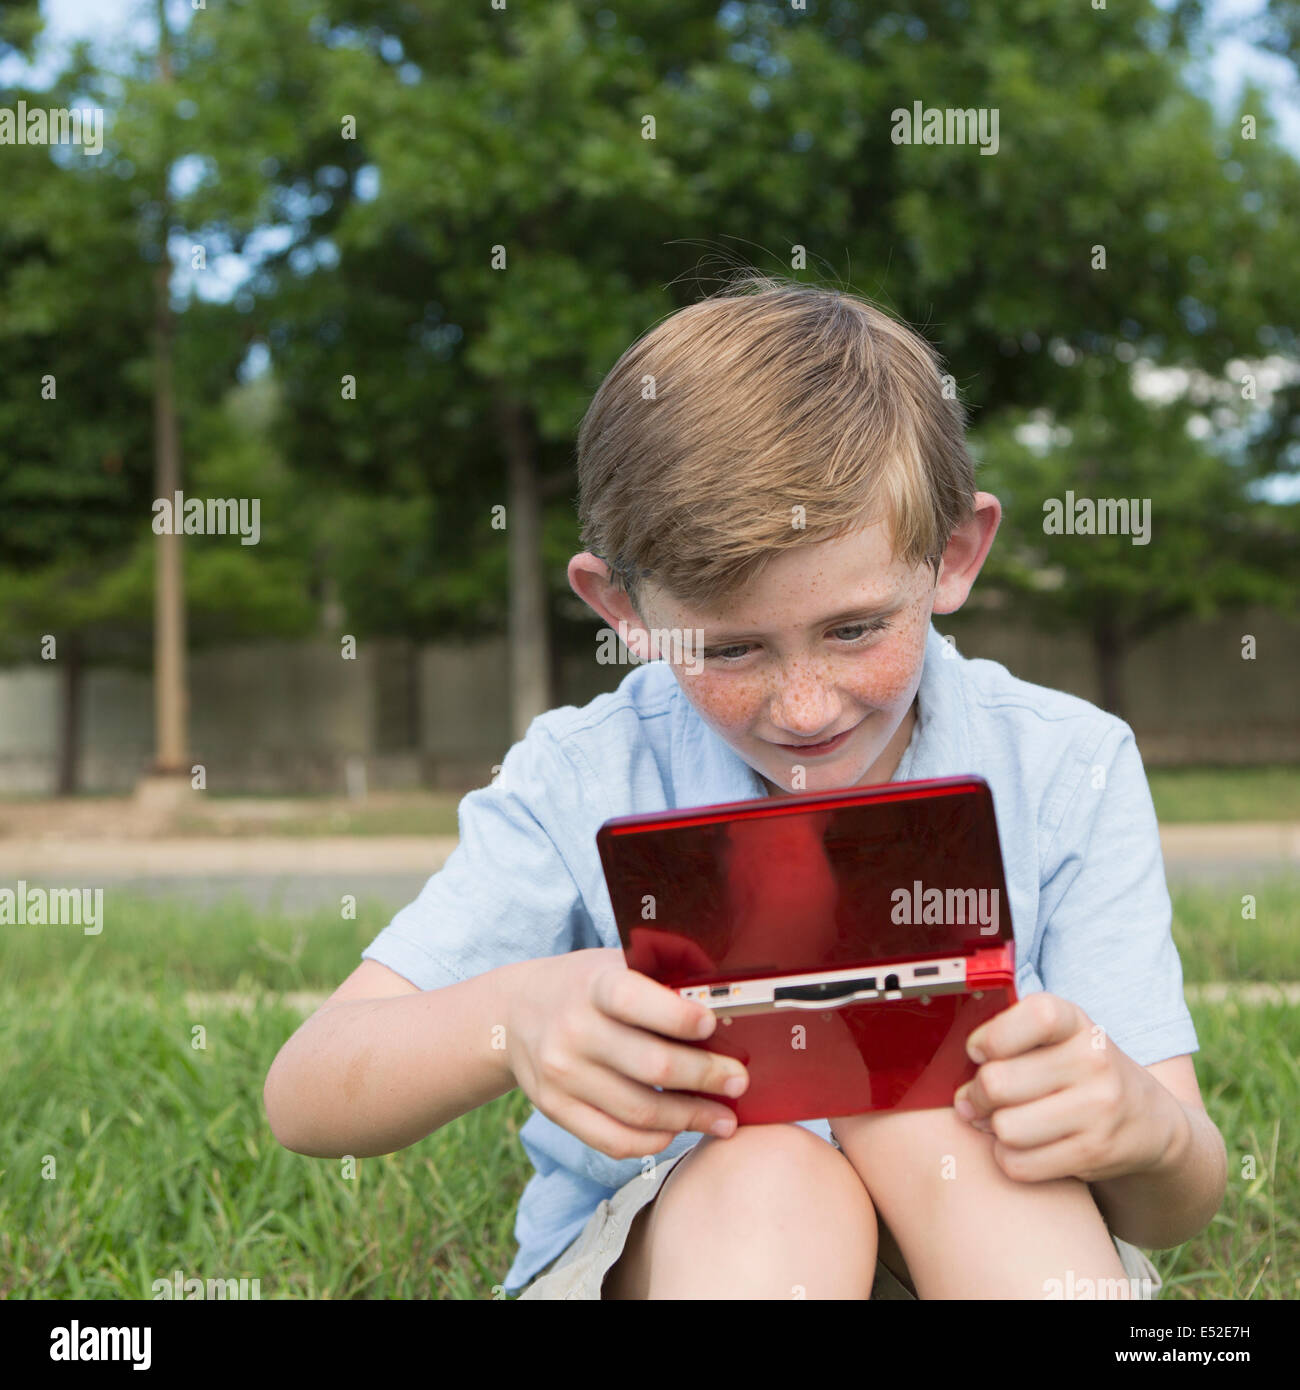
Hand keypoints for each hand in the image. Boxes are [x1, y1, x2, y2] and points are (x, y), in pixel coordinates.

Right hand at [505, 947, 748, 1162]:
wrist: (515, 1014)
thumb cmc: (587, 986)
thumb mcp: (615, 962)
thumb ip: (663, 969)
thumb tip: (723, 986)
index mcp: (594, 986)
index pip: (634, 1002)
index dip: (677, 1016)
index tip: (713, 1024)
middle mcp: (573, 1031)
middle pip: (650, 1065)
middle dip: (706, 1076)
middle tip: (739, 1081)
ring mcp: (561, 1075)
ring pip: (639, 1112)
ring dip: (691, 1118)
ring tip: (724, 1119)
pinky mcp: (556, 1109)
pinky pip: (614, 1140)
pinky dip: (654, 1141)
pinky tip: (678, 1130)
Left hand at [952, 991, 1182, 1183]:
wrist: (1146, 1121)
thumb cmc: (1077, 1071)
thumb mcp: (1056, 1038)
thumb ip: (1008, 1038)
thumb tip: (950, 1074)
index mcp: (1075, 1021)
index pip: (1032, 1016)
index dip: (991, 1037)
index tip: (978, 1052)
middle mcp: (1093, 1061)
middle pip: (998, 1082)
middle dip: (976, 1093)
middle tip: (977, 1097)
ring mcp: (1098, 1109)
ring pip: (1005, 1128)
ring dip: (992, 1129)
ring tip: (1002, 1121)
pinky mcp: (1094, 1153)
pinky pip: (1019, 1163)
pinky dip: (1009, 1158)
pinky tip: (1022, 1145)